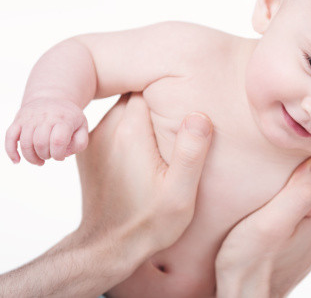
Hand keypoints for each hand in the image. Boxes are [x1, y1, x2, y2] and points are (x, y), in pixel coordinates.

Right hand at [5, 98, 87, 164]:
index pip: (58, 141)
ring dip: (31, 157)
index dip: (58, 155)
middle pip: (40, 143)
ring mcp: (30, 118)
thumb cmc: (69, 117)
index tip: (61, 156)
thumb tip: (64, 154)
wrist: (53, 97)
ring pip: (25, 143)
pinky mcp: (18, 120)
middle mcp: (45, 116)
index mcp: (63, 119)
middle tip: (50, 156)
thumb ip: (80, 143)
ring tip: (40, 161)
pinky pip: (9, 137)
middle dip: (46, 156)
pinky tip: (17, 161)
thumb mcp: (82, 127)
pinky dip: (11, 151)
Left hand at [76, 92, 212, 254]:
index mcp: (132, 133)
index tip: (184, 93)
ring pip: (123, 107)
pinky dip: (128, 126)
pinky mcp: (90, 150)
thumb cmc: (149, 222)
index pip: (147, 86)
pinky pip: (112, 124)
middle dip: (156, 96)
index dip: (167, 86)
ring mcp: (95, 139)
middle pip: (135, 93)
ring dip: (143, 112)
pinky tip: (143, 145)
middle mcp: (108, 129)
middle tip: (178, 107)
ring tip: (164, 127)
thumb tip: (199, 114)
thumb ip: (190, 153)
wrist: (108, 247)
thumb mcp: (180, 194)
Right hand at [215, 157, 310, 297]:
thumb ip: (299, 192)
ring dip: (290, 199)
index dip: (303, 165)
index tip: (283, 156)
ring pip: (303, 209)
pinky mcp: (296, 252)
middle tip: (271, 171)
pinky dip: (285, 217)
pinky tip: (268, 214)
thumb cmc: (248, 262)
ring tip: (267, 190)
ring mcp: (310, 244)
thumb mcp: (270, 222)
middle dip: (296, 181)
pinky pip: (296, 224)